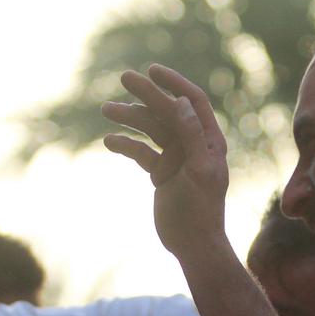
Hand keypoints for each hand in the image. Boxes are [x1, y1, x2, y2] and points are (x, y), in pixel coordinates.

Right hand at [101, 64, 232, 267]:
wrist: (193, 245)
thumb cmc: (202, 211)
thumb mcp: (199, 171)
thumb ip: (191, 136)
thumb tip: (180, 102)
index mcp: (208, 141)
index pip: (192, 101)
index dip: (174, 83)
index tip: (152, 70)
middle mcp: (193, 144)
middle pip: (167, 110)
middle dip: (146, 94)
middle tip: (124, 77)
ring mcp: (176, 158)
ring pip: (151, 129)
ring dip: (130, 118)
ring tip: (106, 109)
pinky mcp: (161, 173)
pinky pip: (141, 152)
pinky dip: (126, 145)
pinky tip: (109, 141)